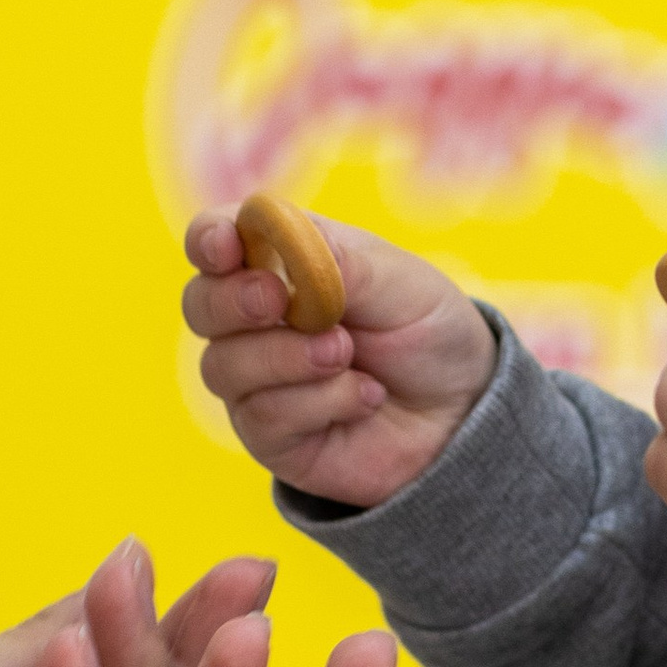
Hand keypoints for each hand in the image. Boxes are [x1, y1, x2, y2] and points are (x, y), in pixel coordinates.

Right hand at [185, 209, 496, 507]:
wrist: (465, 414)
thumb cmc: (428, 333)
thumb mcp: (398, 281)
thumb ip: (335, 257)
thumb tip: (271, 230)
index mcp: (282, 264)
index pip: (217, 242)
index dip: (209, 239)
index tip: (223, 246)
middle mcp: (258, 322)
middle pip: (200, 305)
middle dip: (233, 301)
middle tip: (279, 301)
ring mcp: (259, 381)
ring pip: (223, 366)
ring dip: (288, 357)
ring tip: (346, 354)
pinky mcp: (272, 437)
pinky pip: (261, 416)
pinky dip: (318, 401)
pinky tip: (363, 398)